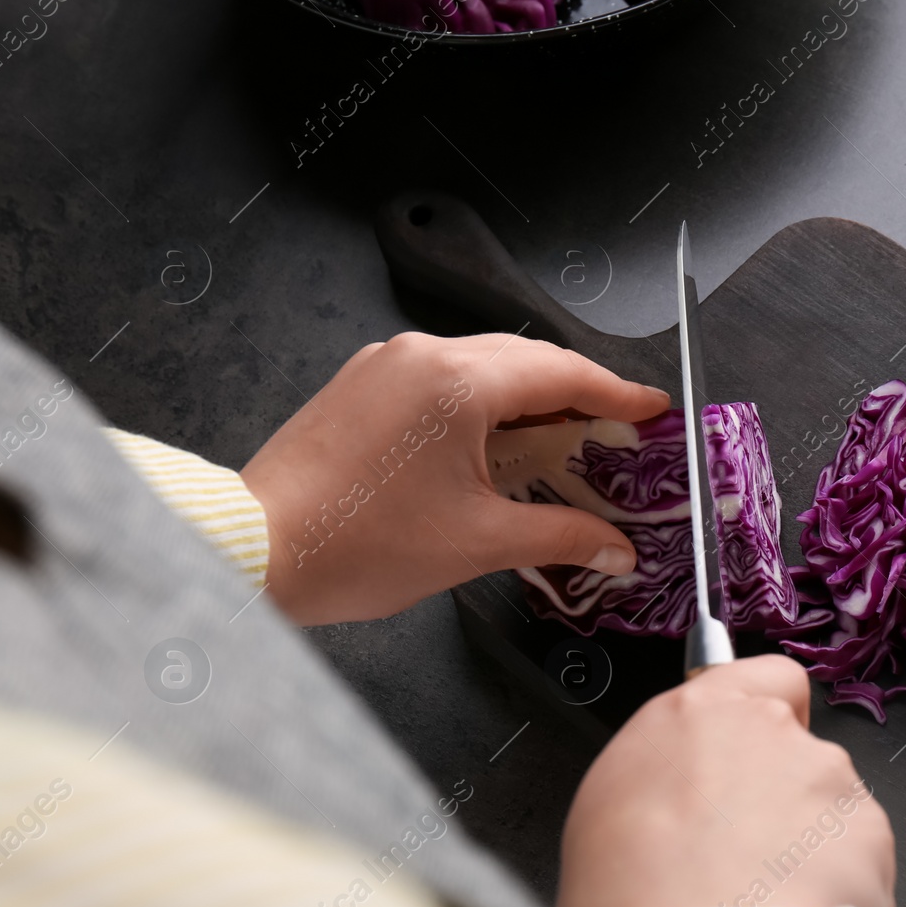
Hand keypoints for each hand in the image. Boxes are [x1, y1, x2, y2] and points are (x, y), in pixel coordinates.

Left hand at [240, 332, 669, 625]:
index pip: (563, 371)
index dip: (618, 393)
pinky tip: (497, 447)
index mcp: (457, 381)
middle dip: (579, 394)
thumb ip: (561, 536)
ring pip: (483, 367)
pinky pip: (442, 380)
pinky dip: (483, 406)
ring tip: (564, 444)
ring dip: (529, 400)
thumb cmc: (357, 545)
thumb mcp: (477, 544)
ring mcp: (384, 365)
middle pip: (527, 360)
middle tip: (617, 434)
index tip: (653, 410)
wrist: (252, 548)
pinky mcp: (361, 385)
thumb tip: (616, 551)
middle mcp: (421, 355)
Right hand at [556, 655, 896, 906]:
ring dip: (806, 839)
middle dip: (779, 791)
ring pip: (826, 801)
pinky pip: (858, 851)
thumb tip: (674, 795)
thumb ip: (661, 775)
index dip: (769, 709)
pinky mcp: (868, 828)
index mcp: (694, 715)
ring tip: (765, 895)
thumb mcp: (607, 813)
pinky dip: (839, 880)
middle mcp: (767, 729)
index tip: (758, 743)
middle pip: (794, 746)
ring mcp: (825, 775)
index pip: (764, 676)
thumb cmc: (630, 901)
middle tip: (743, 849)